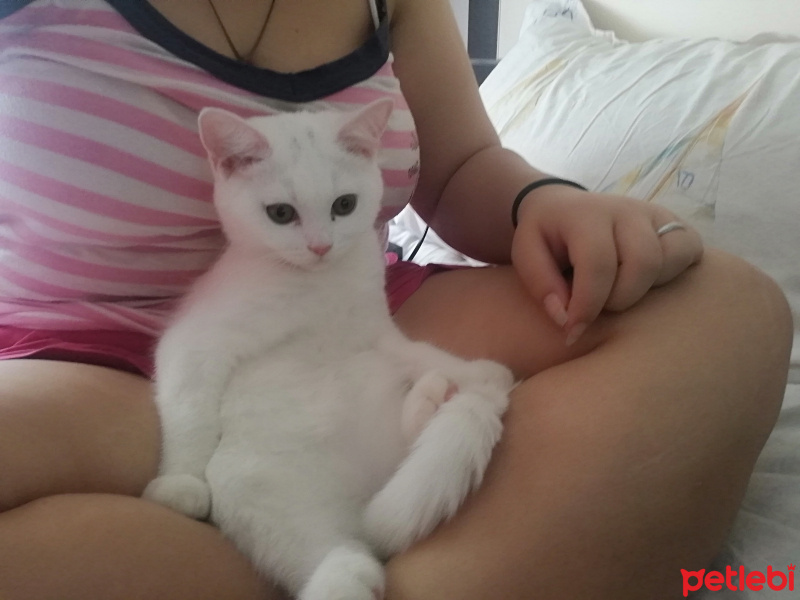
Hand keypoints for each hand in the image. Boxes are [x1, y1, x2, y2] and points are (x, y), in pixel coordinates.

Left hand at [511, 186, 702, 344]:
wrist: (563, 208)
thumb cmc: (545, 237)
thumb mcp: (525, 255)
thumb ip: (540, 285)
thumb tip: (566, 319)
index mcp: (587, 214)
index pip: (598, 264)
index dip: (586, 306)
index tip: (571, 331)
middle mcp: (627, 210)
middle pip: (643, 263)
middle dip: (619, 299)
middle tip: (597, 307)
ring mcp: (657, 215)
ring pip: (670, 260)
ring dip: (644, 290)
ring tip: (616, 293)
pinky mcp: (677, 225)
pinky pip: (689, 254)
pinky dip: (670, 277)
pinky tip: (643, 284)